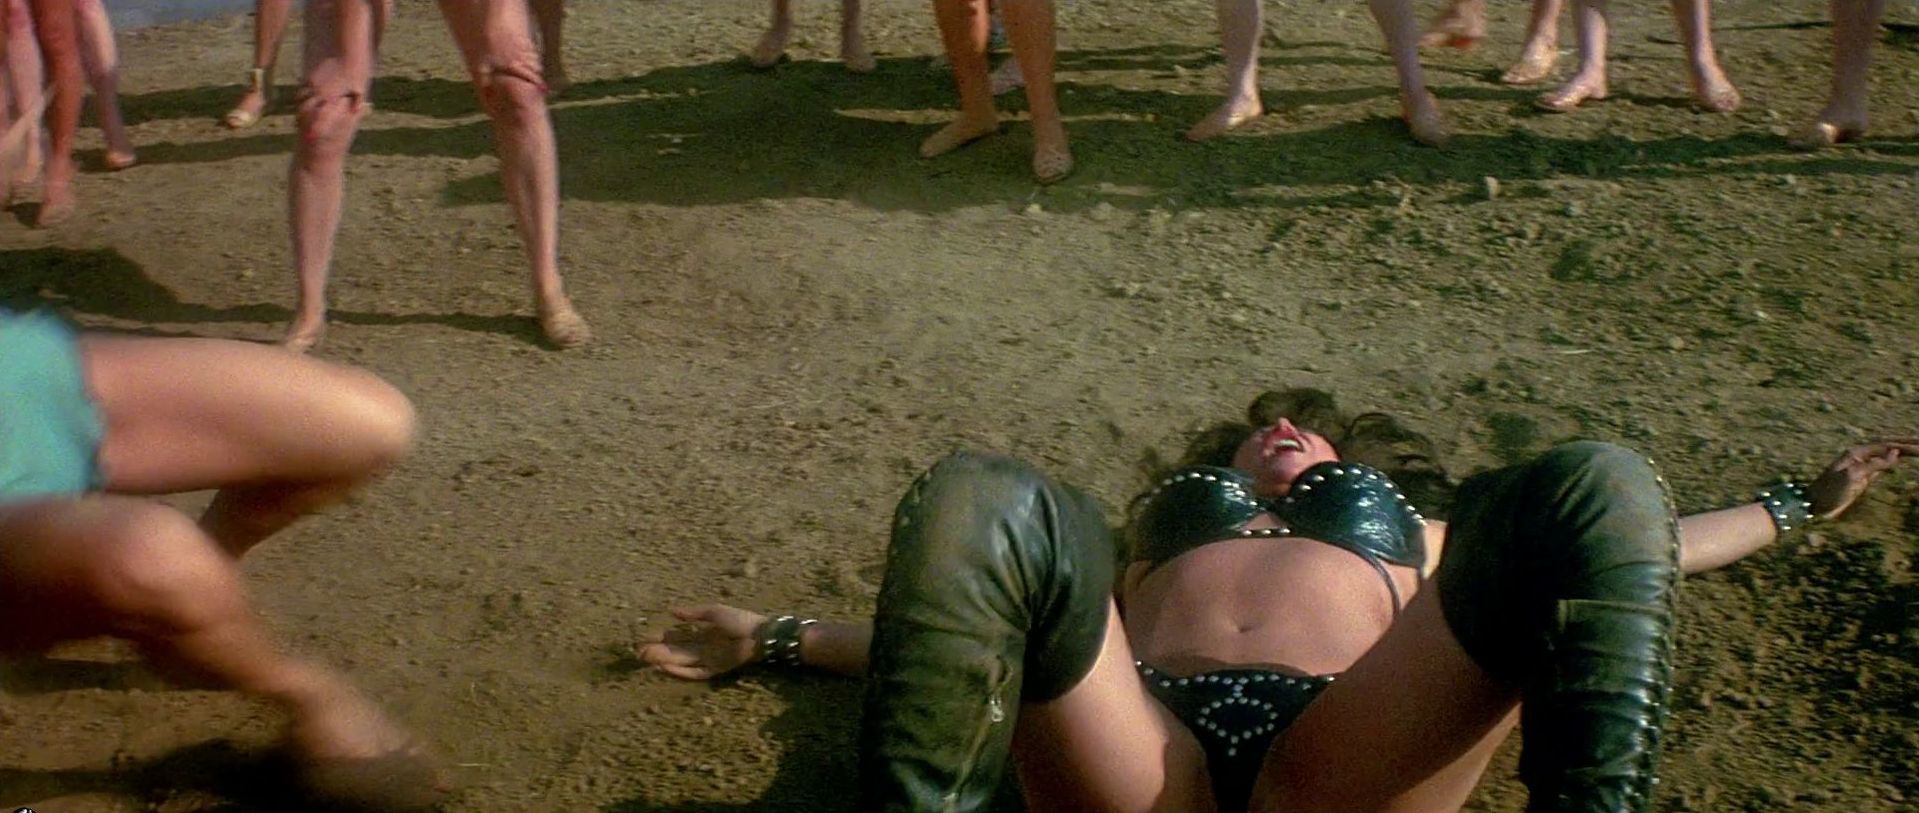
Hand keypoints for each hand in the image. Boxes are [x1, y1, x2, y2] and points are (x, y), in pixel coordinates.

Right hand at [637, 604, 767, 679]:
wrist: (760, 634)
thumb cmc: (740, 620)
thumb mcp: (713, 612)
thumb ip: (693, 614)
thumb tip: (671, 612)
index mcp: (701, 632)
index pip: (676, 636)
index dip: (660, 638)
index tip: (645, 638)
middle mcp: (702, 647)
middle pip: (675, 651)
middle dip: (657, 652)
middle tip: (639, 653)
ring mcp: (707, 660)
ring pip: (681, 662)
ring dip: (664, 661)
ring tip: (647, 660)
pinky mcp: (714, 670)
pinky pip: (694, 673)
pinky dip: (680, 671)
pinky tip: (665, 668)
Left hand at [1806, 438, 1918, 520]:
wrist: (1814, 504)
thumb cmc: (1830, 490)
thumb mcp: (1853, 476)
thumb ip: (1874, 464)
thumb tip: (1895, 452)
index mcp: (1857, 452)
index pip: (1887, 445)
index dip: (1905, 445)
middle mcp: (1860, 456)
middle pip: (1888, 446)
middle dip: (1907, 443)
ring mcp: (1861, 466)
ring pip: (1886, 454)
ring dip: (1902, 450)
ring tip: (1918, 448)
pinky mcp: (1862, 477)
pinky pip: (1881, 465)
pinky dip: (1893, 460)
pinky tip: (1901, 458)